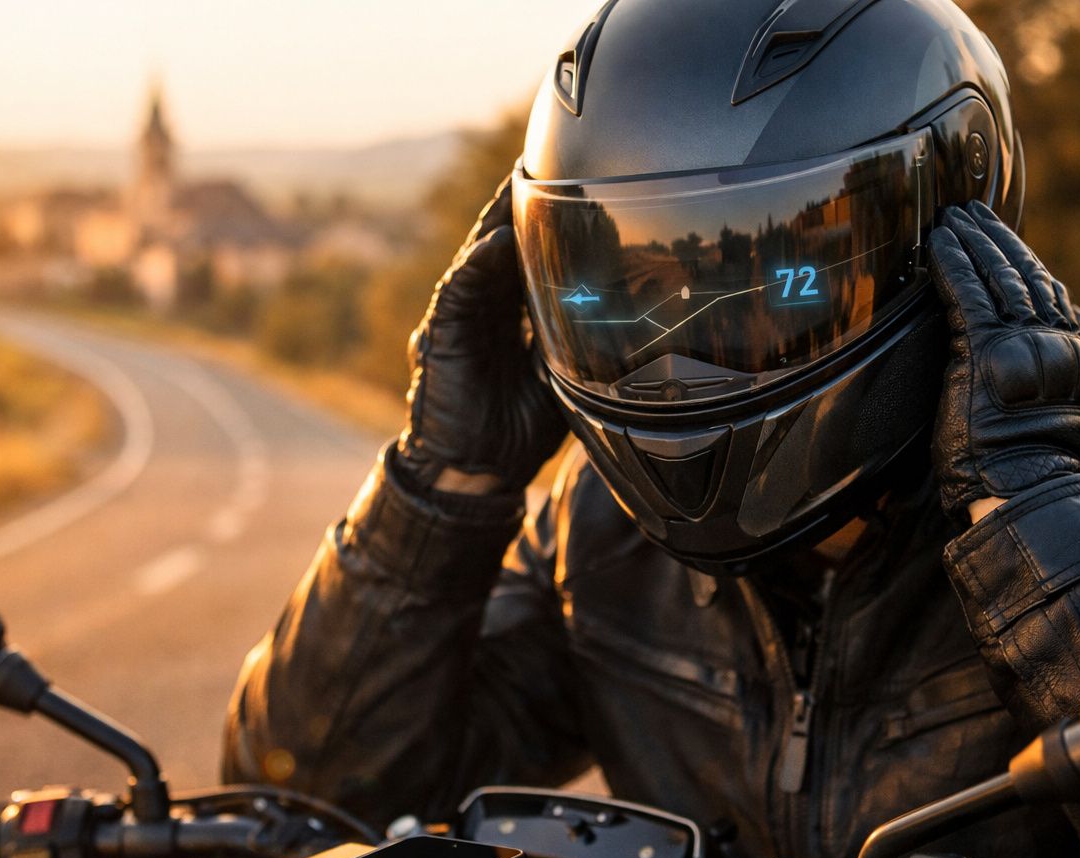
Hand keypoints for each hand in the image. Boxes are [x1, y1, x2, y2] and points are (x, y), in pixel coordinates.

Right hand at [397, 176, 567, 494]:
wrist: (478, 472)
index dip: (552, 225)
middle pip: (504, 245)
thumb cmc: (519, 431)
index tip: (580, 188)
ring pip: (480, 258)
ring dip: (497, 219)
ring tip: (518, 182)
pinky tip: (494, 242)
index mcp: (514, 316)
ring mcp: (461, 320)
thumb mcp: (567, 380)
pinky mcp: (441, 337)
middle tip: (546, 162)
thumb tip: (638, 326)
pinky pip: (458, 293)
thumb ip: (587, 346)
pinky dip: (475, 266)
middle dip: (522, 205)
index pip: (532, 258)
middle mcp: (486, 310)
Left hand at [929, 202, 1079, 521]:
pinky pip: (966, 291)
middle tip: (975, 211)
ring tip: (954, 217)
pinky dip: (951, 262)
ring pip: (997, 276)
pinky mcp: (983, 345)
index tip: (1011, 242)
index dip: (1027, 263)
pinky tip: (938, 241)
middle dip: (997, 240)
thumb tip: (1015, 380)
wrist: (1019, 486)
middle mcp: (1052, 342)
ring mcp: (1019, 341)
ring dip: (973, 242)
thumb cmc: (1015, 471)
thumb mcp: (1037, 421)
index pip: (1049, 297)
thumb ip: (1031, 387)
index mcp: (1071, 359)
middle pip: (1024, 276)